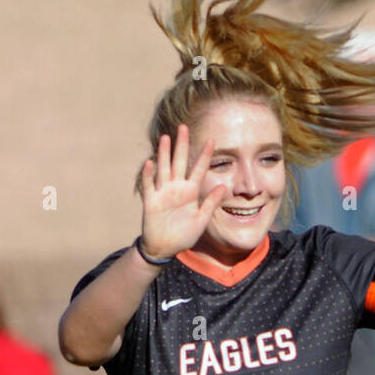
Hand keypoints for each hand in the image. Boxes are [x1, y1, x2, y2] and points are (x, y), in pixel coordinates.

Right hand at [138, 125, 227, 259]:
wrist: (166, 247)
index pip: (199, 169)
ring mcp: (163, 193)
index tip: (213, 140)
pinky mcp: (151, 201)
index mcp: (191, 192)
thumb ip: (211, 203)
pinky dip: (149, 175)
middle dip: (182, 146)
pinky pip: (149, 186)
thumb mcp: (202, 219)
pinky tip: (151, 163)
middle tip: (184, 127)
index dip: (205, 155)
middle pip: (180, 163)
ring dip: (164, 154)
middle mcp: (176, 188)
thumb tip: (224, 187)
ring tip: (166, 138)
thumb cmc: (184, 234)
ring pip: (164, 169)